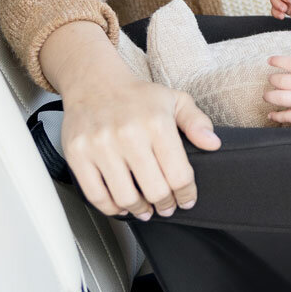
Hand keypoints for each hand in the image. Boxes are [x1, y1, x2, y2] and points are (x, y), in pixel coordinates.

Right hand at [42, 21, 220, 218]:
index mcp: (156, 123)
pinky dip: (111, 208)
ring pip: (125, 197)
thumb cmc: (137, 96)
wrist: (94, 82)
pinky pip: (95, 195)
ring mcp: (100, 146)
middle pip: (155, 190)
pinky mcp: (78, 155)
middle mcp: (128, 134)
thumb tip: (213, 144)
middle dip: (165, 204)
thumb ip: (197, 122)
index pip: (179, 174)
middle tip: (166, 206)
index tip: (187, 200)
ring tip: (145, 208)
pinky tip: (121, 205)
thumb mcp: (175, 100)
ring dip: (139, 209)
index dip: (186, 194)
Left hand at [264, 32, 290, 133]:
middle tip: (272, 79)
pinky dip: (276, 116)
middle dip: (272, 79)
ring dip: (269, 96)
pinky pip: (288, 116)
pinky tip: (271, 114)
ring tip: (267, 95)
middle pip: (283, 81)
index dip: (278, 60)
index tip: (270, 60)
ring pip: (281, 98)